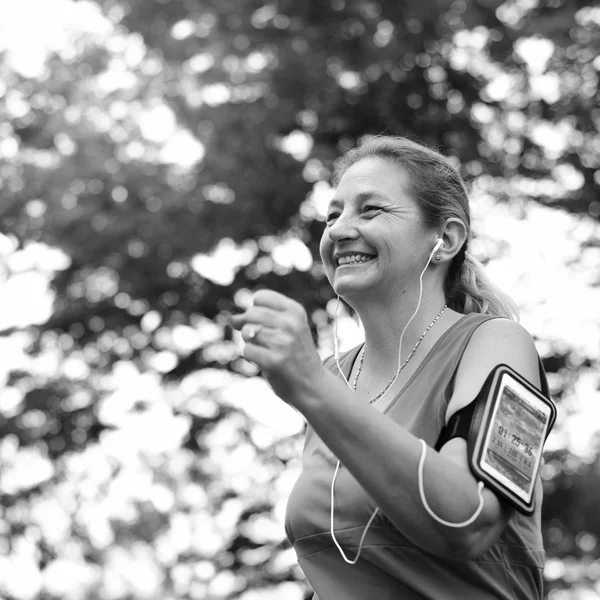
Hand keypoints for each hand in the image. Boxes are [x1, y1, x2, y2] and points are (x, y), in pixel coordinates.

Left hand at [229, 290, 323, 405]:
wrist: (312, 385)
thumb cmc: (295, 355)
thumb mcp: (287, 329)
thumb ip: (261, 318)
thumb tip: (232, 318)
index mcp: (296, 311)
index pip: (261, 297)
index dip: (255, 310)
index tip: (265, 323)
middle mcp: (291, 324)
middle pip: (251, 313)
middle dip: (248, 326)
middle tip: (263, 341)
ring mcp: (283, 343)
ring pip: (247, 332)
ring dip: (251, 343)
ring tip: (268, 351)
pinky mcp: (274, 361)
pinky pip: (247, 350)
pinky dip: (252, 357)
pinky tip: (267, 362)